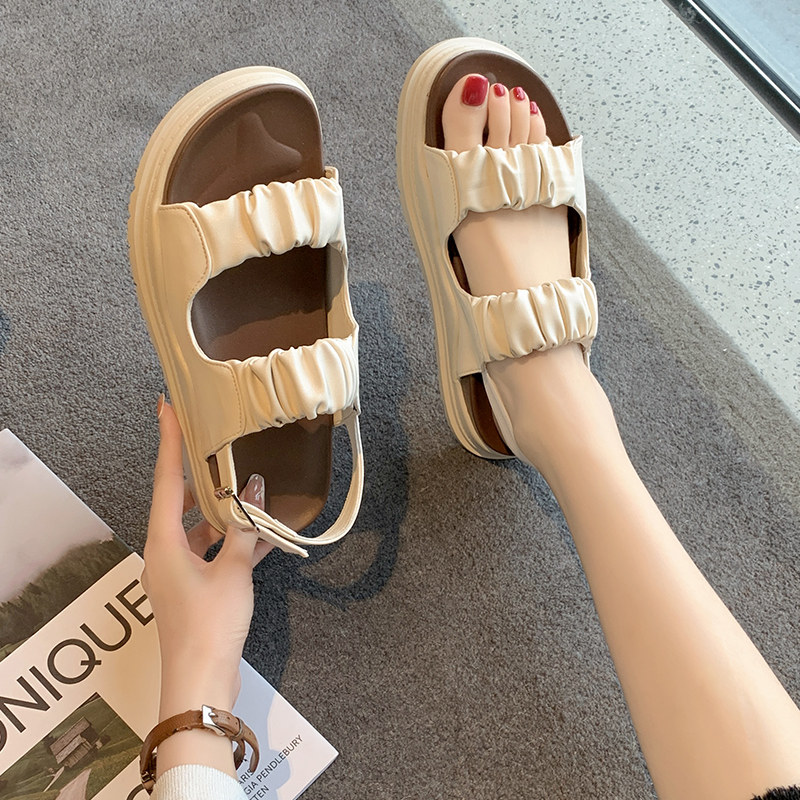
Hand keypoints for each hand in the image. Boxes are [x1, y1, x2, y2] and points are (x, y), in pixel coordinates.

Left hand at [142, 398, 272, 778]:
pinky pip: (213, 553)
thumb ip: (245, 529)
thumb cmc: (211, 623)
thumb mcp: (233, 571)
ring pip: (200, 528)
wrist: (201, 683)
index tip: (168, 408)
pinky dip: (234, 543)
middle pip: (180, 502)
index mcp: (163, 541)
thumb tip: (256, 489)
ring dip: (225, 513)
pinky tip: (266, 535)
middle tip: (218, 446)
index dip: (169, 441)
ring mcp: (178, 572)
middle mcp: (164, 552)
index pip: (166, 479)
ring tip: (251, 491)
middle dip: (201, 476)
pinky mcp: (194, 590)